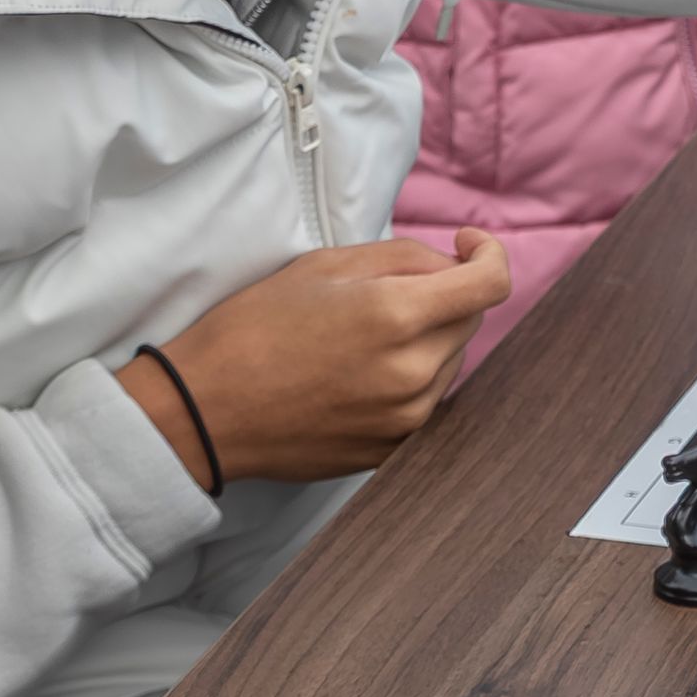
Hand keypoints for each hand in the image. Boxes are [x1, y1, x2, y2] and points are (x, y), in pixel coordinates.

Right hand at [124, 229, 513, 485]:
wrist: (205, 410)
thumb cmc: (255, 327)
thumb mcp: (326, 265)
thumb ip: (405, 258)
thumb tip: (453, 264)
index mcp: (396, 315)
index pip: (491, 283)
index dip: (488, 254)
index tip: (466, 246)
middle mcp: (412, 372)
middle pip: (469, 320)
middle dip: (443, 296)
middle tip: (385, 292)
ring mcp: (405, 418)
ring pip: (451, 362)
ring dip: (427, 340)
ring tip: (362, 338)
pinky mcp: (392, 450)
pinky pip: (427, 402)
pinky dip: (411, 379)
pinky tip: (359, 374)